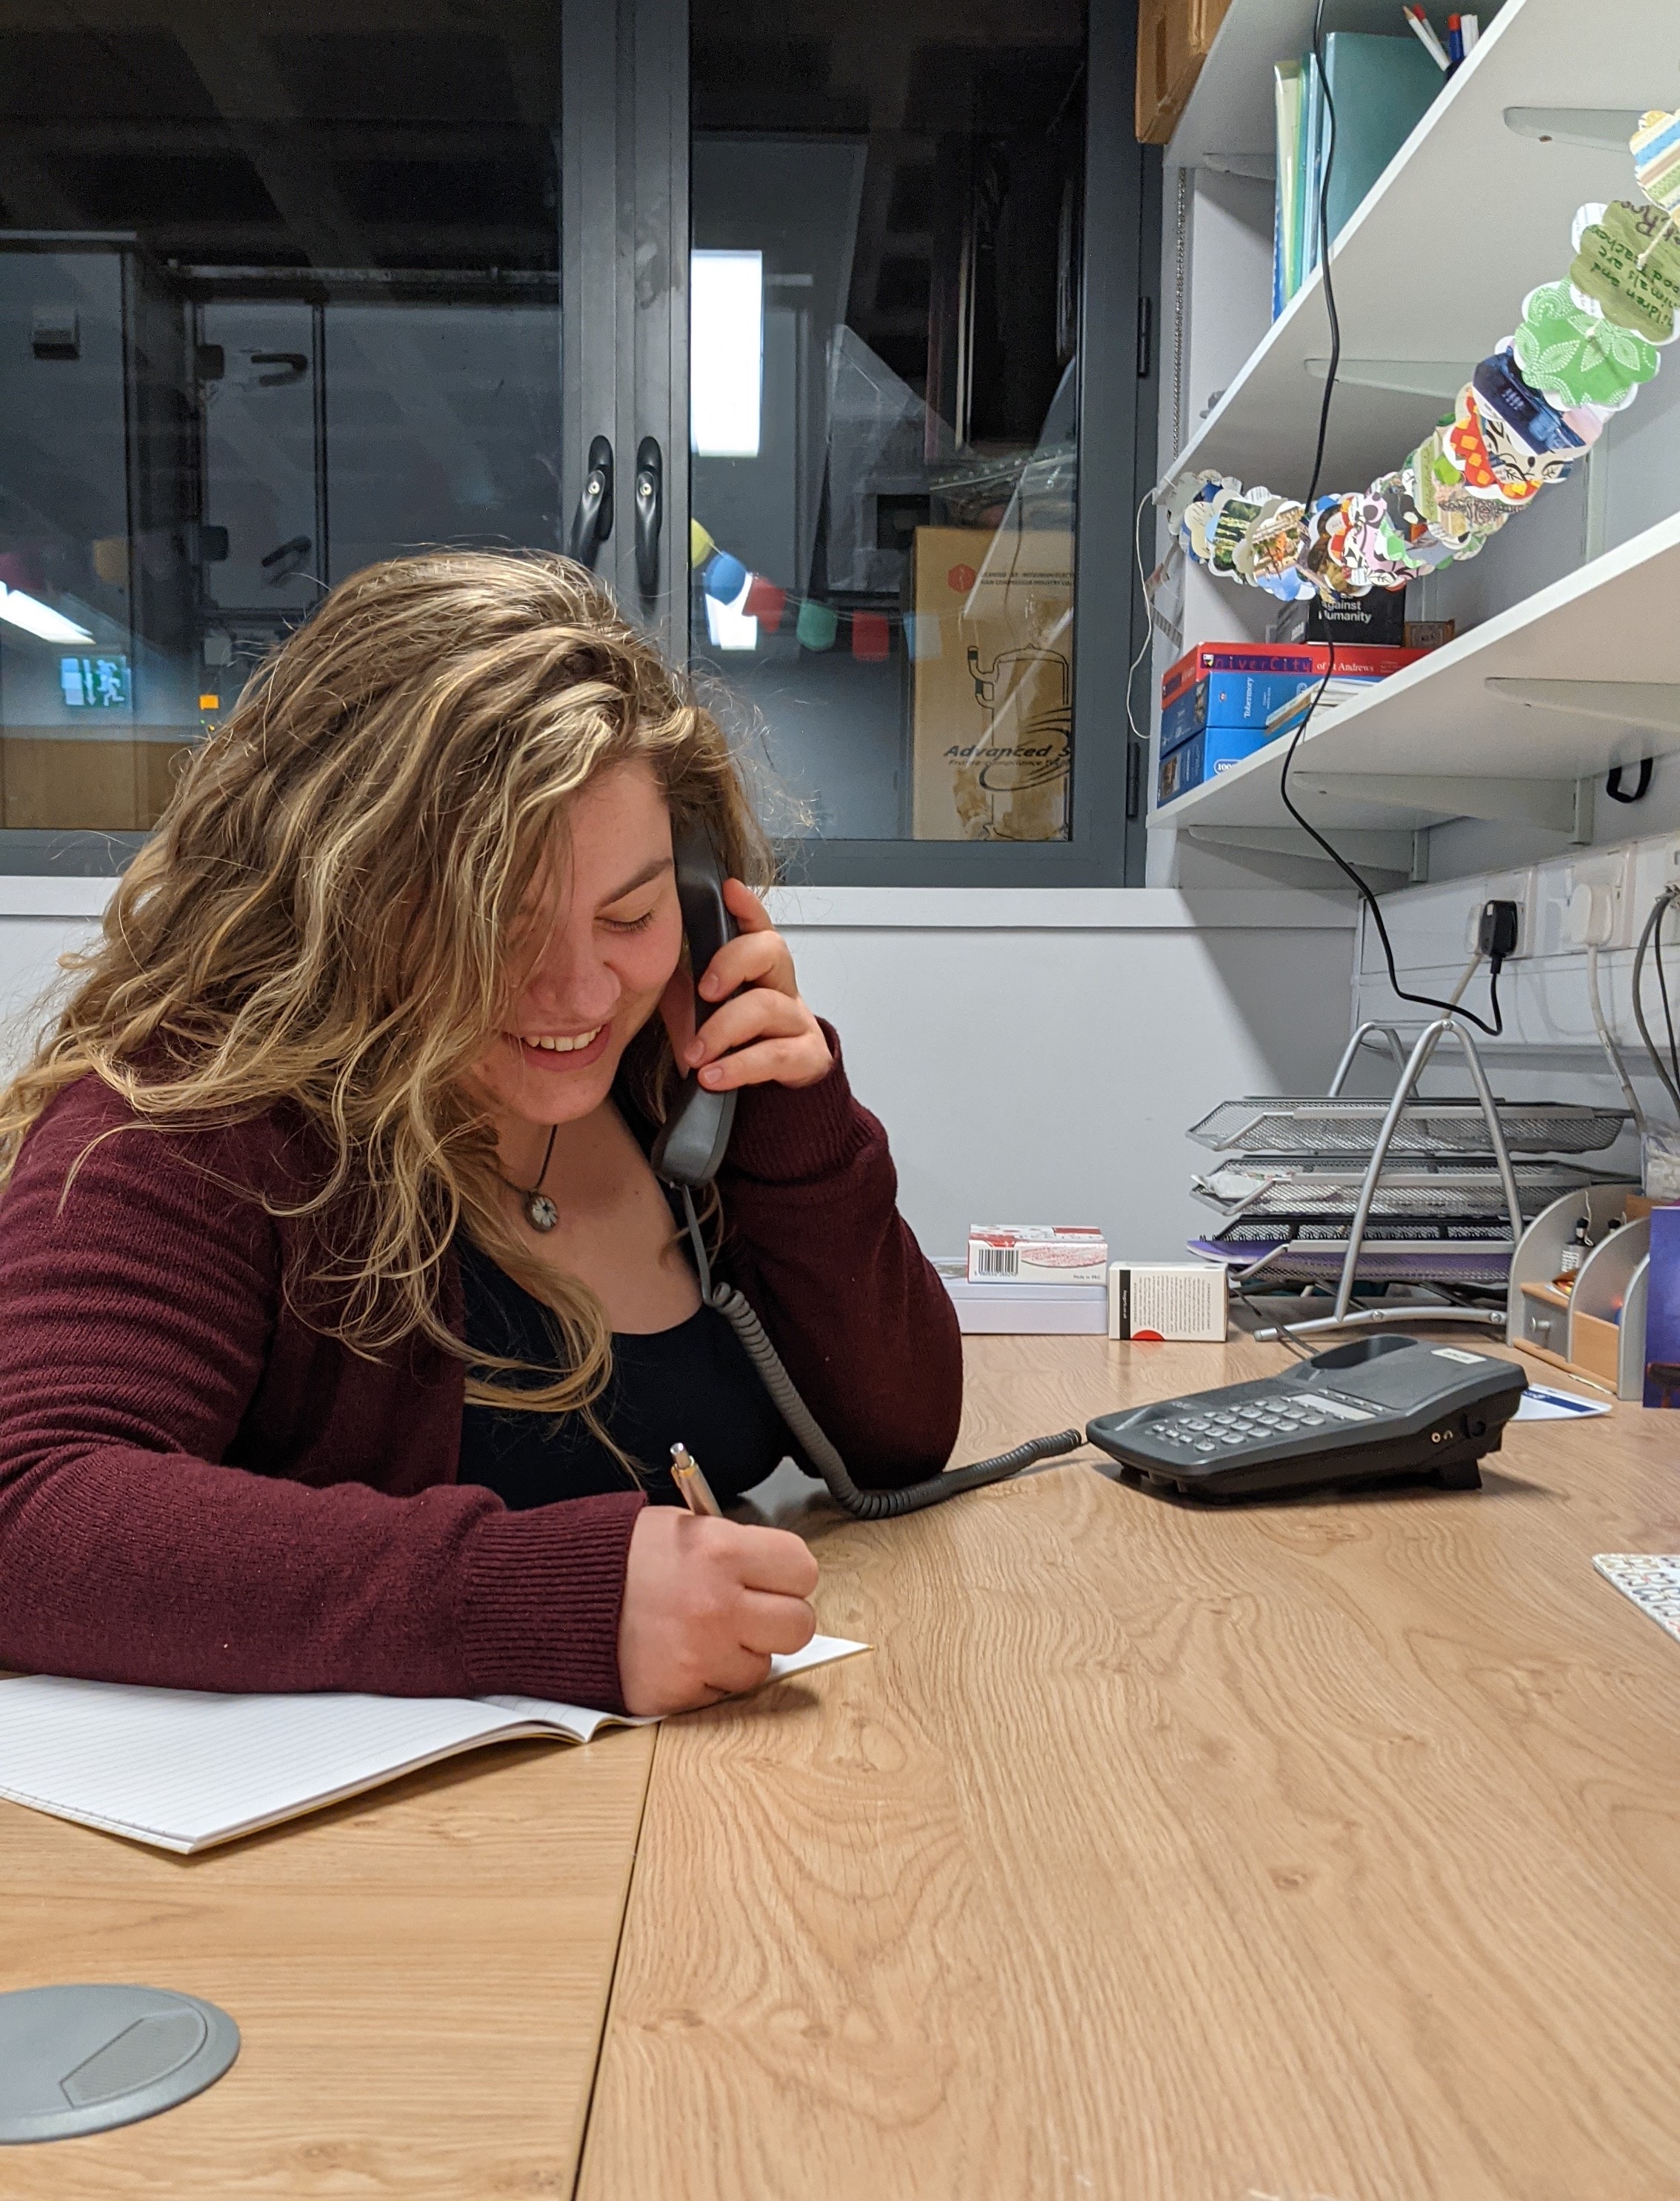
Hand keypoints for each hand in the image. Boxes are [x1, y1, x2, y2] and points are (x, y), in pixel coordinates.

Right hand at [616, 1506, 818, 1715]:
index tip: (773, 1576)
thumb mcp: (678, 1526)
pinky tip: (677, 1653)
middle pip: (798, 1626)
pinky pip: (719, 1694)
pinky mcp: (675, 1694)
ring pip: (762, 1668)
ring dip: (740, 1654)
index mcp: (720, 1551)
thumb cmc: (613, 1556)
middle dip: (778, 1618)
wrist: (548, 1596)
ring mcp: (697, 1656)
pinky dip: (705, 1678)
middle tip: (749, 1610)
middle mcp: (716, 1606)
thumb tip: (771, 1568)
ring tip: (703, 1631)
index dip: (789, 1574)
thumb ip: (732, 1546)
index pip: (803, 1569)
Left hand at [659, 878, 831, 1092]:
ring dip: (722, 1030)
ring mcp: (796, 1021)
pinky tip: (713, 1076)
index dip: (747, 906)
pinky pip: (774, 1056)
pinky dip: (738, 1067)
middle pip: (772, 951)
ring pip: (766, 1007)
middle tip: (704, 990)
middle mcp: (782, 987)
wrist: (766, 1100)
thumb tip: (638, 965)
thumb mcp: (699, 1010)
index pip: (757, 926)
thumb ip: (681, 985)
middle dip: (732, 963)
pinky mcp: (803, 1058)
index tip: (729, 890)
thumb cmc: (733, 1047)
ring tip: (696, 1054)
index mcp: (758, 969)